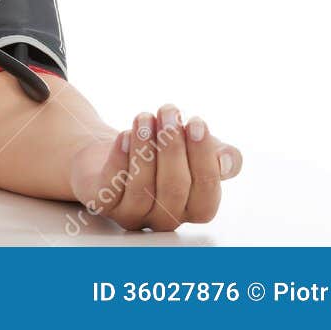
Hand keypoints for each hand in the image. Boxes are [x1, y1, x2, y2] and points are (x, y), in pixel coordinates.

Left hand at [67, 103, 241, 231]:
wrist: (118, 146)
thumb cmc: (165, 151)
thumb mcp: (197, 149)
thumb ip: (223, 157)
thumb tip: (226, 160)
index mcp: (193, 209)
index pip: (206, 193)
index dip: (203, 157)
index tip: (196, 121)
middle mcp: (165, 218)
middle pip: (174, 189)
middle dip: (172, 146)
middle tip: (168, 111)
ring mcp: (133, 214)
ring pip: (142, 188)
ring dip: (145, 148)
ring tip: (144, 117)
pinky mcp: (104, 204)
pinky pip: (112, 187)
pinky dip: (119, 159)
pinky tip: (125, 135)